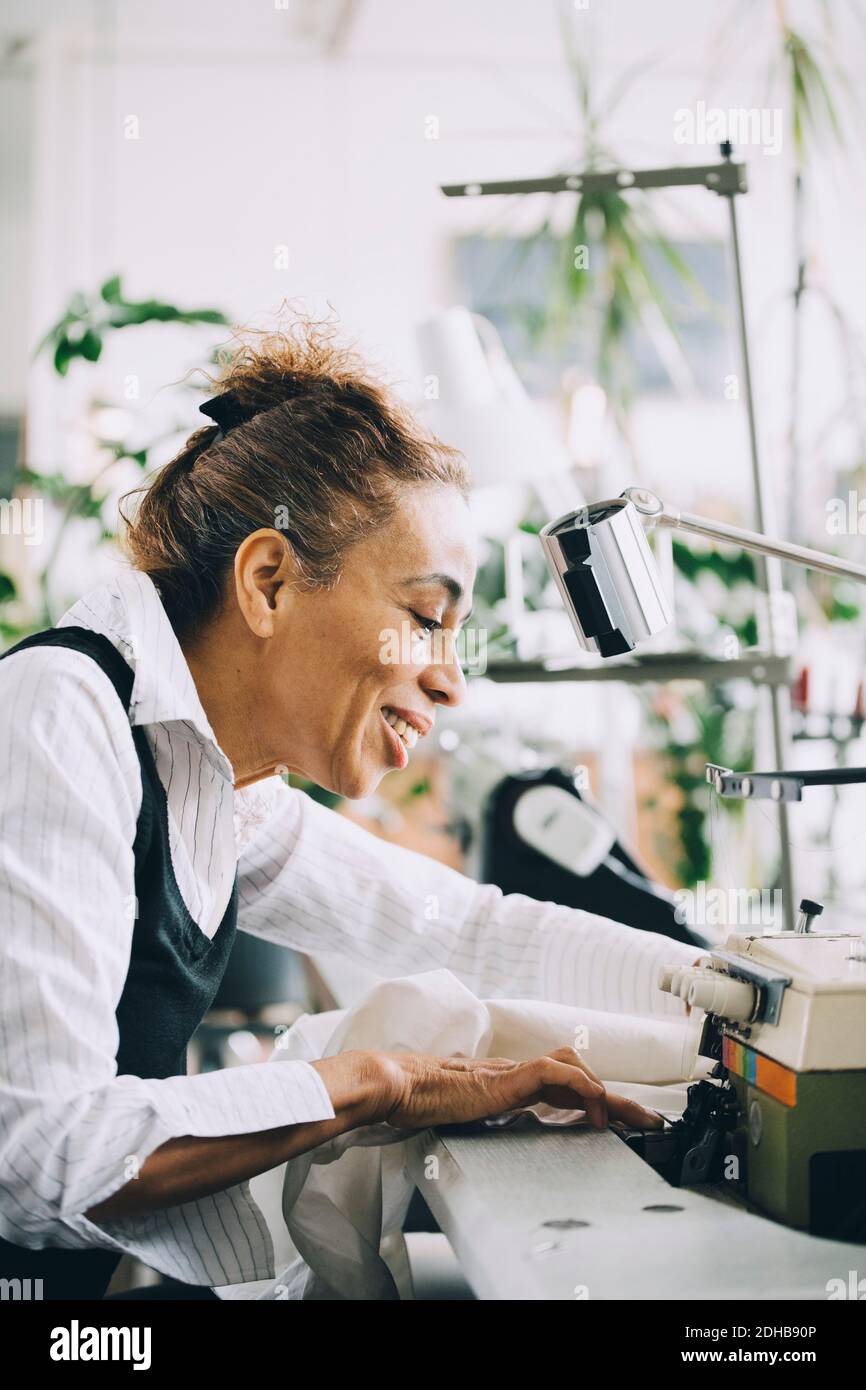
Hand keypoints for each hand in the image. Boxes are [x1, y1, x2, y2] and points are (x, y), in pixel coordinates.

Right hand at [366, 1046, 663, 1132]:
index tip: (621, 1121)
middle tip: (648, 1122)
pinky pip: (555, 1072)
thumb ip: (486, 1113)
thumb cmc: (423, 1099)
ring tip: (622, 1120)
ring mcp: (513, 1072)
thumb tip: (495, 1124)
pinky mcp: (508, 1077)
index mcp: (509, 1082)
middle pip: (578, 1073)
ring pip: (573, 1066)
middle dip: (617, 1099)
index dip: (595, 1100)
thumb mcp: (465, 1112)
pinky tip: (592, 1105)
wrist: (399, 1084)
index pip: (563, 1084)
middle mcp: (516, 1072)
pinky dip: (580, 1087)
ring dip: (605, 1092)